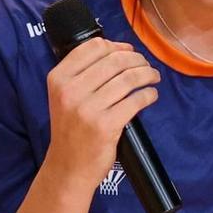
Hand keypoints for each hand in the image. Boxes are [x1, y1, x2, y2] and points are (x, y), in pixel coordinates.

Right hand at [44, 37, 159, 195]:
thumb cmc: (71, 129)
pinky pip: (136, 100)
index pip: (93, 47)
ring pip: (128, 78)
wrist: (68, 166)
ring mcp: (88, 108)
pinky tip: (151, 95)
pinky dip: (149, 94)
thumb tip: (119, 50)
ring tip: (153, 77)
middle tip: (147, 66)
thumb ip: (84, 73)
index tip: (130, 52)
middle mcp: (71, 90)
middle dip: (138, 60)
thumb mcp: (65, 96)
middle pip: (115, 60)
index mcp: (59, 78)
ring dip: (148, 75)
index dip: (117, 46)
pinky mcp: (106, 125)